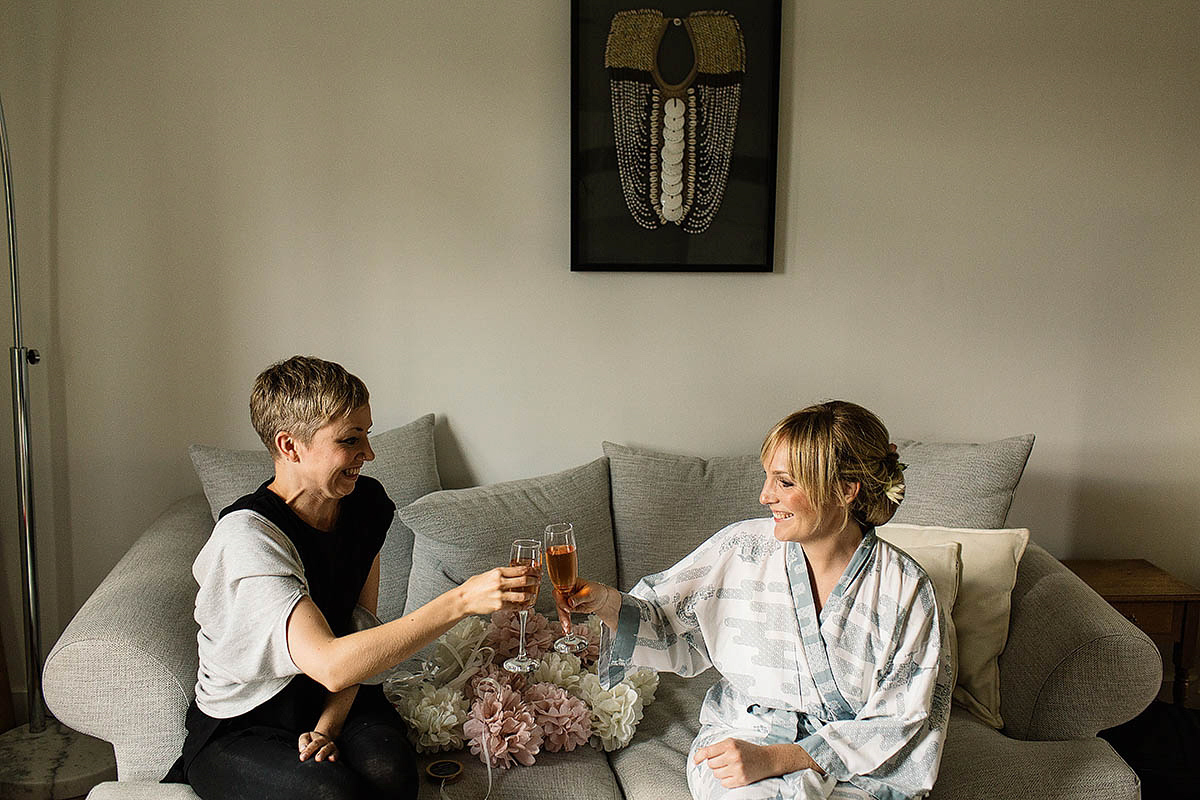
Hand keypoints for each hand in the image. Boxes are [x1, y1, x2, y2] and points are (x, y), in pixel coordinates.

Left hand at [298, 730, 337, 761]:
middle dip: (314, 751)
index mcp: (315, 739)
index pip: (310, 744)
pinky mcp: (336, 751)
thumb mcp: (306, 737)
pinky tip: (332, 759)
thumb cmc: (312, 740)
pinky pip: (336, 753)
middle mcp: (323, 741)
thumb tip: (302, 749)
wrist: (324, 739)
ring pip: (327, 748)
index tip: (302, 757)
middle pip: (318, 744)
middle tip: (311, 757)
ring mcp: (330, 746)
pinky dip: (335, 756)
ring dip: (323, 753)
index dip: (307, 750)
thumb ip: (303, 742)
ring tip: (319, 759)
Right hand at [458, 565, 539, 616]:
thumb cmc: (472, 587)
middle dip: (534, 581)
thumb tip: (510, 574)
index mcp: (497, 572)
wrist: (463, 599)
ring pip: (522, 595)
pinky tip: (525, 604)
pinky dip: (522, 605)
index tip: (536, 571)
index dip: (531, 570)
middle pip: (524, 580)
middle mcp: (500, 582)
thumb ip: (499, 574)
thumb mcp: (486, 574)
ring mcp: (500, 595)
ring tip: (533, 594)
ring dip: (531, 595)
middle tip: (538, 581)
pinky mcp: (499, 606)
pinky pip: (515, 606)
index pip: (520, 569)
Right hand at [564, 580, 619, 629]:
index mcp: (571, 583)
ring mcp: (567, 599)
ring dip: (563, 619)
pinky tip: (566, 628)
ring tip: (567, 627)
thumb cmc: (597, 591)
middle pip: (559, 601)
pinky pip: (565, 614)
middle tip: (567, 619)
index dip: (560, 598)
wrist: (601, 599)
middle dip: (562, 611)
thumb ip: (579, 598)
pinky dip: (565, 621)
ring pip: (561, 609)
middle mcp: (567, 591)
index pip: (560, 589)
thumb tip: (569, 602)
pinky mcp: (569, 607)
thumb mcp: (589, 593)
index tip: (566, 606)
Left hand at [693, 738, 814, 788]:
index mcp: (730, 744)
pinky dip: (726, 780)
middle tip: (724, 760)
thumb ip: (717, 747)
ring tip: (730, 767)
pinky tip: (734, 773)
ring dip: (720, 772)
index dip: (699, 757)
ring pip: (716, 774)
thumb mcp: (733, 742)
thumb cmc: (749, 750)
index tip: (695, 761)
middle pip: (711, 764)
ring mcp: (737, 768)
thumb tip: (700, 754)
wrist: (767, 759)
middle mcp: (733, 756)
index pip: (708, 751)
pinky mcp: (740, 779)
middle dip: (715, 763)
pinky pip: (724, 783)